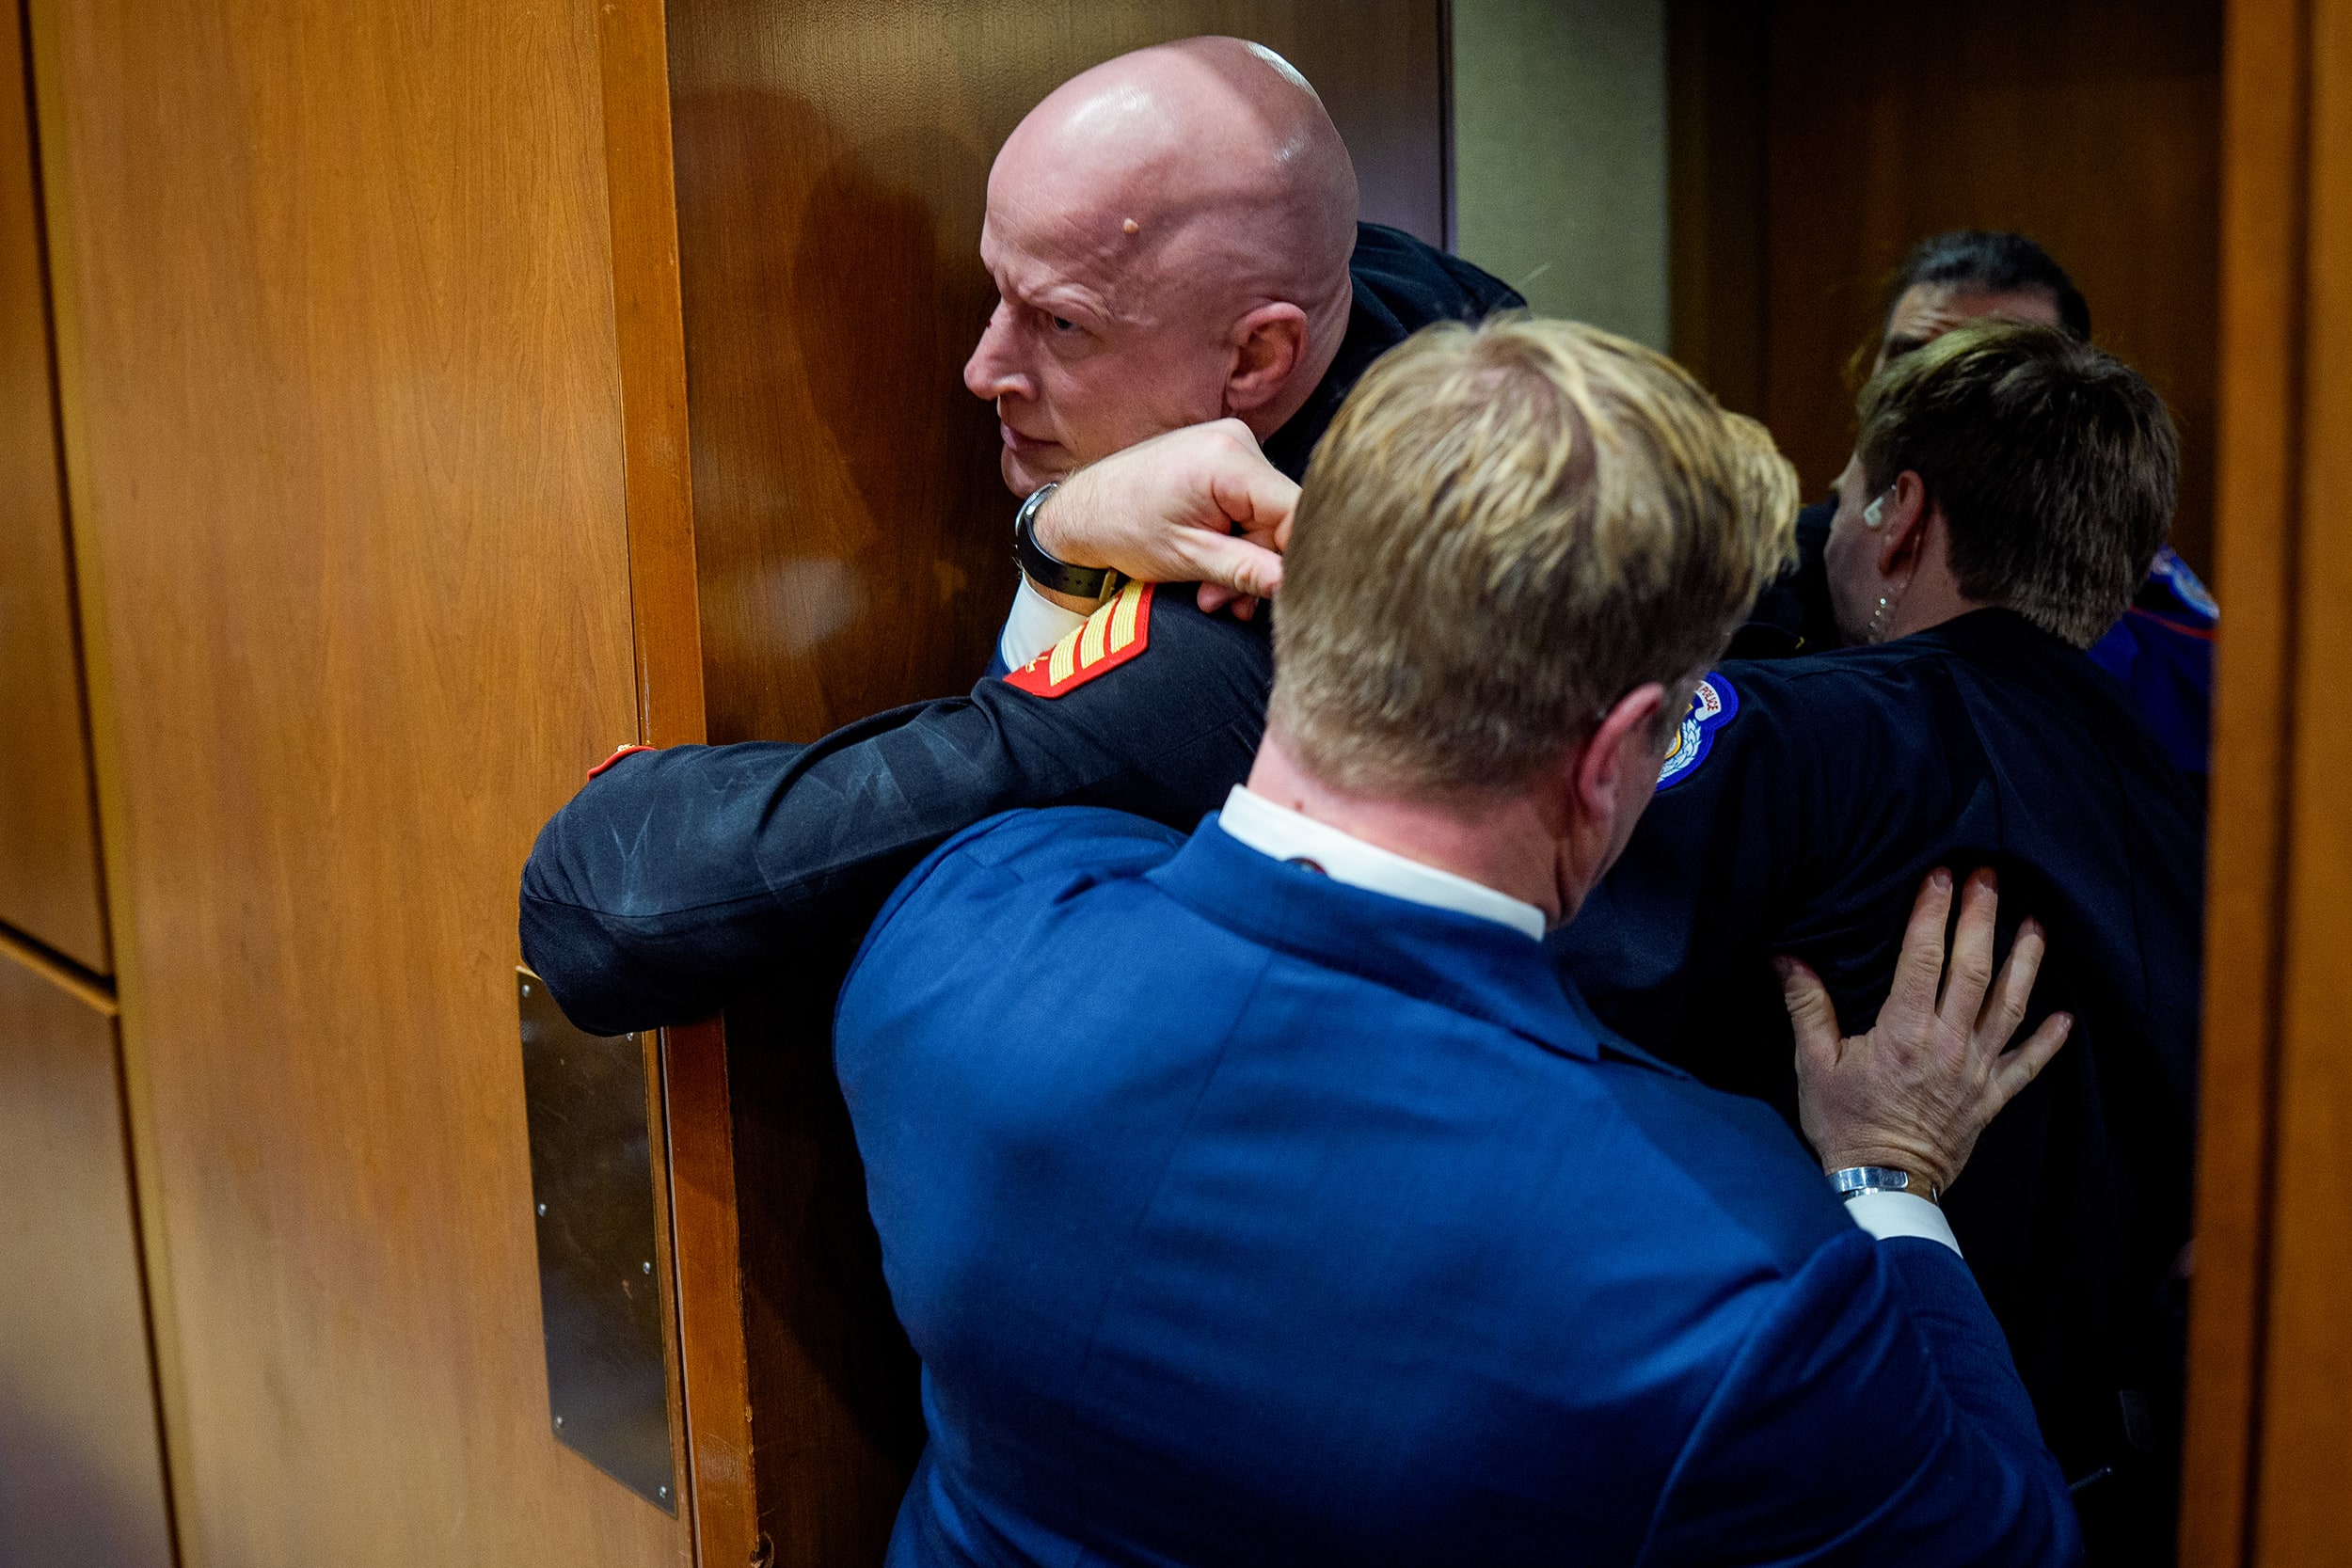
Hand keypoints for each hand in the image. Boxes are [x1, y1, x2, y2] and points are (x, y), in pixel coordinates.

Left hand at [1033, 419, 1297, 619]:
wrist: (1083, 512)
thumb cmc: (1121, 529)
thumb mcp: (1188, 558)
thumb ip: (1248, 571)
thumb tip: (1295, 587)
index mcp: (1228, 458)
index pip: (1296, 510)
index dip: (1296, 557)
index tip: (1283, 594)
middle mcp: (1236, 440)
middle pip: (1282, 516)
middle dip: (1257, 566)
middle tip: (1222, 601)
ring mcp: (1231, 445)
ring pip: (1267, 516)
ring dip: (1244, 559)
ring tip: (1208, 589)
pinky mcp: (1224, 459)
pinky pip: (1251, 506)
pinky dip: (1236, 540)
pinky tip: (1212, 564)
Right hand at [1780, 867, 2071, 1196]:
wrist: (1883, 1184)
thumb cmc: (1844, 1124)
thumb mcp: (1814, 1064)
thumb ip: (1808, 1008)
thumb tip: (1787, 959)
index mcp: (1903, 1032)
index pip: (1923, 958)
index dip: (1933, 913)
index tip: (1941, 875)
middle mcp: (1947, 1044)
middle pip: (1974, 971)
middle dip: (1983, 919)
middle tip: (1990, 878)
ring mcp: (1976, 1070)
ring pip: (2010, 1006)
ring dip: (2026, 963)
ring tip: (2036, 925)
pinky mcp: (1992, 1097)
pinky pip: (2028, 1064)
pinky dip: (2049, 1040)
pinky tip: (2066, 1016)